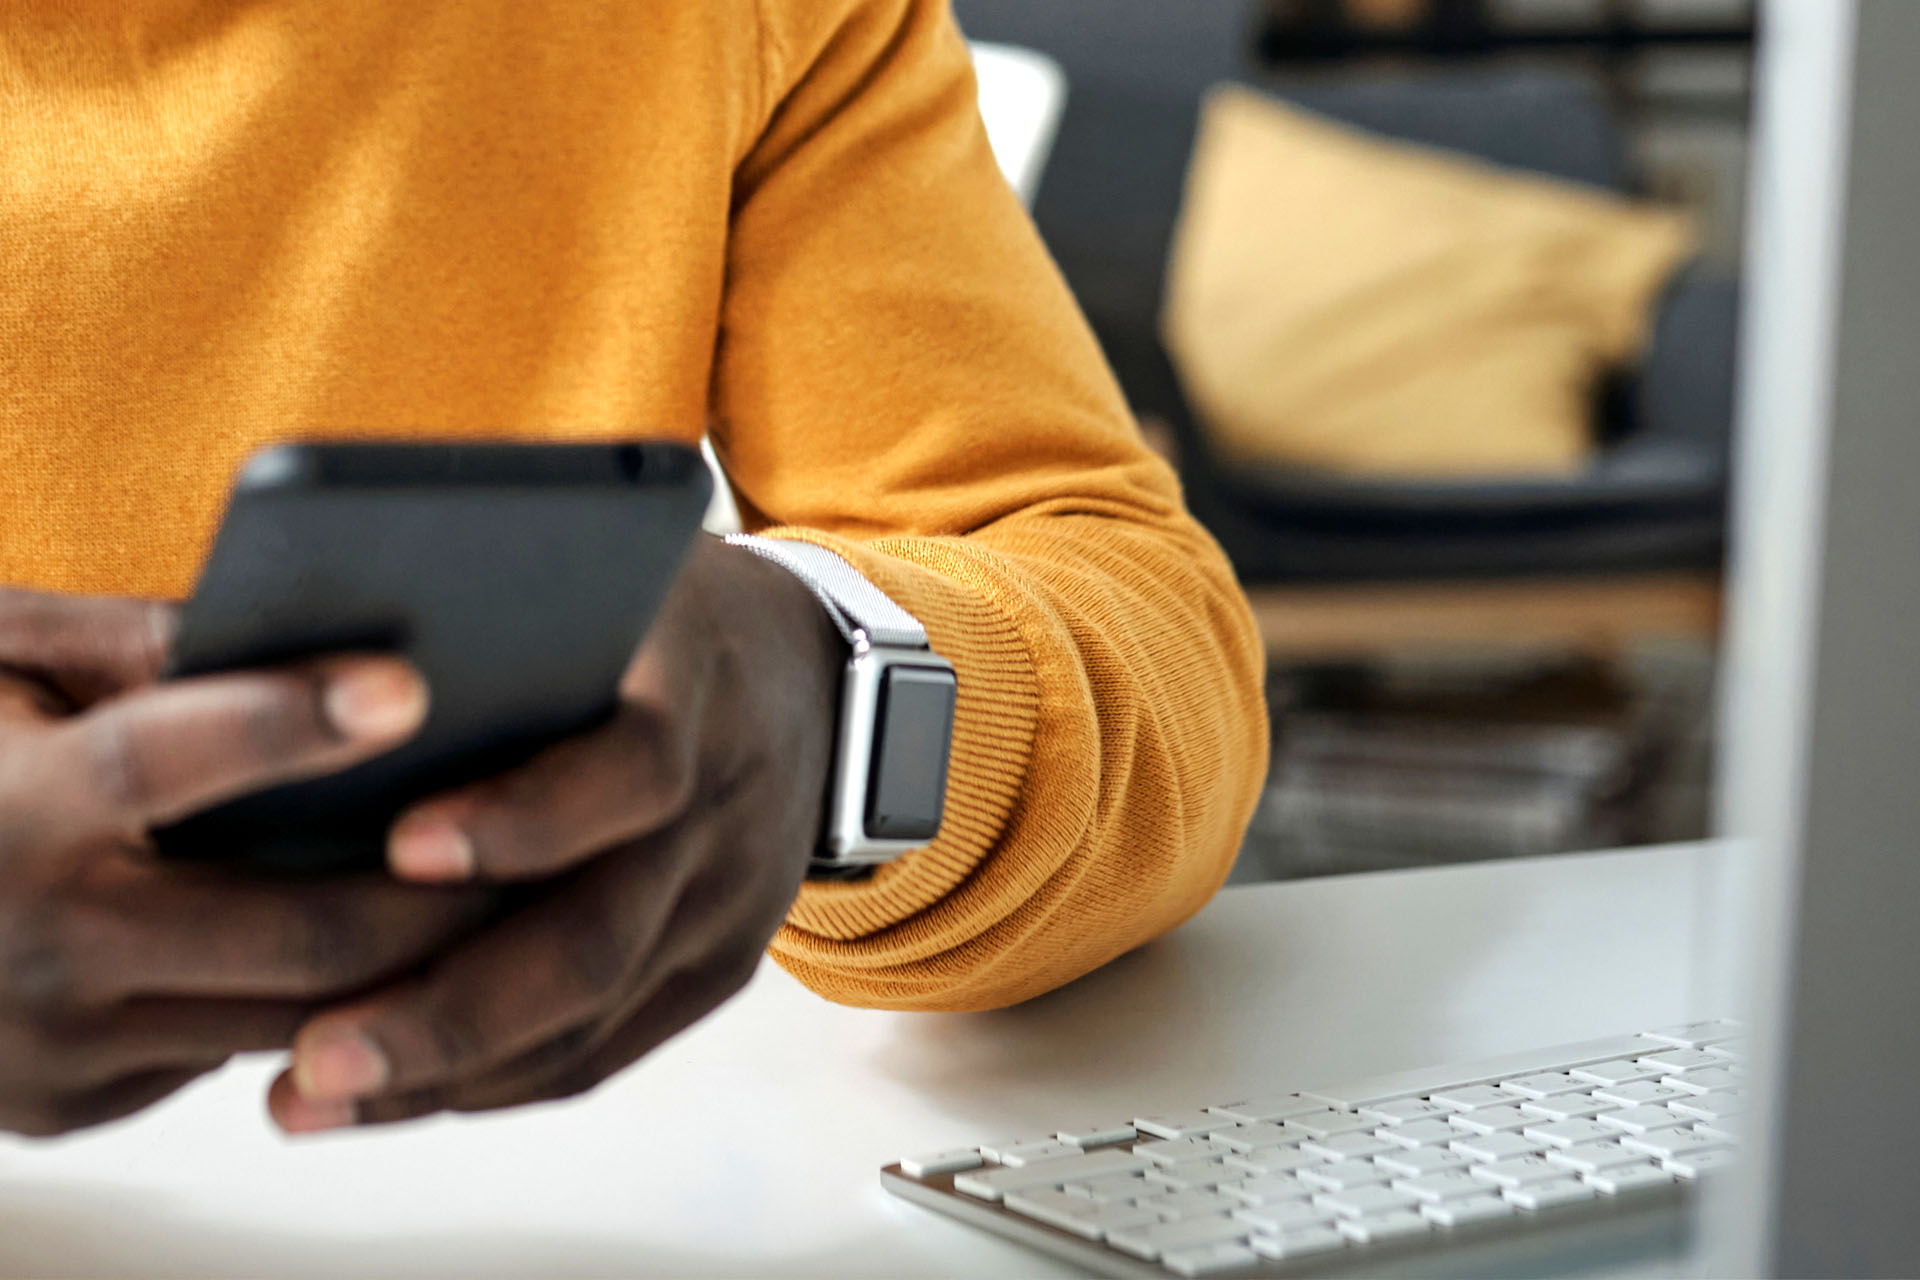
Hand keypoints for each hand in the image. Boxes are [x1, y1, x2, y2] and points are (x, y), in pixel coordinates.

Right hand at [0, 590, 492, 1134]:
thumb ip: (123, 642)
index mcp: (1, 809)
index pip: (161, 755)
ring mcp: (56, 1050)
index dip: (289, 718)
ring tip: (531, 888)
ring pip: (301, 1015)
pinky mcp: (81, 1105)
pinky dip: (348, 1004)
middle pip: (292, 927)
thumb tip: (291, 622)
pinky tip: (429, 946)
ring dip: (423, 961)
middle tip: (552, 825)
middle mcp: (32, 944)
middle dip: (441, 888)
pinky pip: (251, 1053)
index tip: (411, 682)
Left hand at [272, 537, 844, 1130]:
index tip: (401, 846)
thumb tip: (296, 642)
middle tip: (316, 1052)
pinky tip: (387, 1097)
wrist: (811, 677)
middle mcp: (726, 809)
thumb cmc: (649, 613)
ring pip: (592, 1017)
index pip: (636, 768)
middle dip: (453, 1007)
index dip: (528, 815)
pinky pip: (604, 1052)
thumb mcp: (599, 572)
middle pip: (600, 935)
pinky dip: (490, 1083)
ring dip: (448, 1070)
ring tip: (307, 1094)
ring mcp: (731, 902)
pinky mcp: (719, 967)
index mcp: (698, 690)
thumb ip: (490, 603)